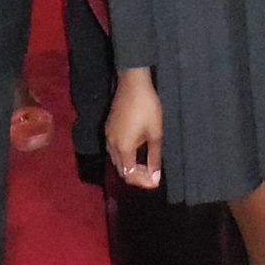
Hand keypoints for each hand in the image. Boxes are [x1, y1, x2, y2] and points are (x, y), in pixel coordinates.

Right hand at [107, 69, 162, 187]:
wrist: (133, 83)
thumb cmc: (147, 107)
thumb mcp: (155, 133)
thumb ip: (154, 157)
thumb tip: (155, 176)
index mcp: (123, 148)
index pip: (129, 175)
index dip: (143, 182)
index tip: (156, 181)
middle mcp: (112, 145)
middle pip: (121, 170)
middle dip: (137, 176)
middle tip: (152, 175)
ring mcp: (108, 135)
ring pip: (117, 160)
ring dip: (130, 166)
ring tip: (145, 165)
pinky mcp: (108, 127)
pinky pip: (114, 150)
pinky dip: (125, 156)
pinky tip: (136, 150)